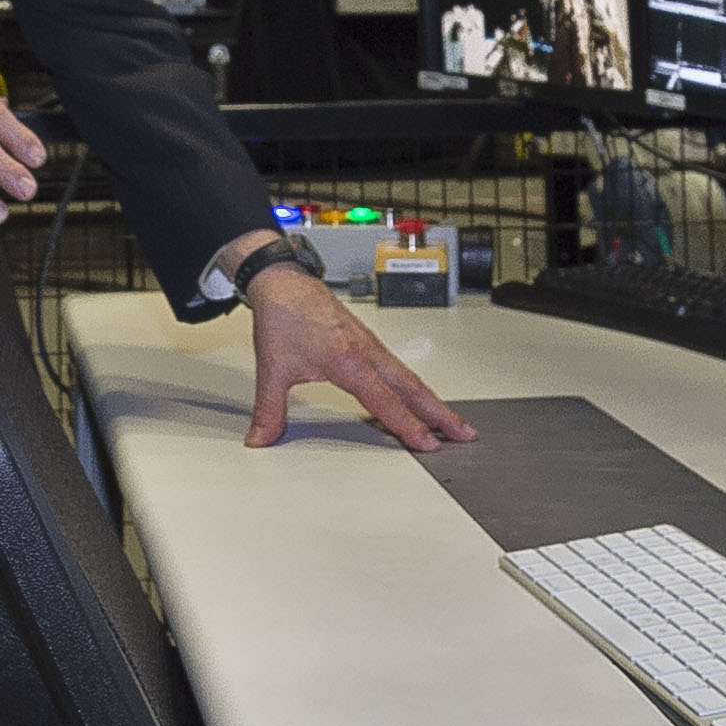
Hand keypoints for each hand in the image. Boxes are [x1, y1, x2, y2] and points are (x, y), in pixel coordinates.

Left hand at [238, 265, 474, 452]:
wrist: (283, 282)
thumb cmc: (283, 316)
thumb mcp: (273, 369)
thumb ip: (270, 410)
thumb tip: (261, 439)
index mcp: (347, 360)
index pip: (385, 401)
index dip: (408, 425)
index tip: (427, 444)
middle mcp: (366, 351)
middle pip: (412, 388)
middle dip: (440, 413)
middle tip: (464, 433)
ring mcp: (370, 345)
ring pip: (409, 377)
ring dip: (433, 400)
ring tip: (452, 421)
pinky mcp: (368, 341)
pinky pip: (399, 368)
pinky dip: (415, 386)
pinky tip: (418, 397)